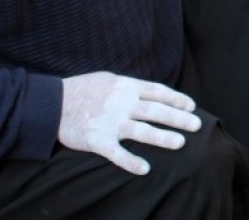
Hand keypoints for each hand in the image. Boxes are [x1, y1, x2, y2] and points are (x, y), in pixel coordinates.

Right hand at [58, 71, 202, 175]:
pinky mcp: (98, 140)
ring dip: (163, 137)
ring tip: (180, 143)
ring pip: (142, 130)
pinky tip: (145, 169)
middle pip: (156, 111)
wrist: (51, 103)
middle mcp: (122, 104)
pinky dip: (131, 162)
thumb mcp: (108, 80)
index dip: (177, 99)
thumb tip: (150, 92)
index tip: (192, 106)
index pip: (158, 92)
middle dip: (179, 118)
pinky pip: (117, 153)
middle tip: (197, 126)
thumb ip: (129, 87)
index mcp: (126, 87)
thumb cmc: (80, 90)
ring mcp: (111, 122)